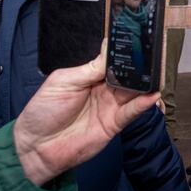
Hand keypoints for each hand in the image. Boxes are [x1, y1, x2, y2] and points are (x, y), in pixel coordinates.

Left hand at [13, 44, 160, 185]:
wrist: (35, 146)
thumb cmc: (42, 112)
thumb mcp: (62, 81)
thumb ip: (89, 68)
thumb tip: (109, 50)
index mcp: (90, 77)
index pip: (112, 62)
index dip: (123, 54)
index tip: (136, 44)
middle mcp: (103, 91)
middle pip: (127, 76)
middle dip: (138, 68)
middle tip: (150, 58)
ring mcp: (110, 107)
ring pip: (133, 92)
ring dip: (144, 84)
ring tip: (154, 76)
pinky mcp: (113, 125)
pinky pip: (131, 112)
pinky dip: (143, 104)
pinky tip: (151, 96)